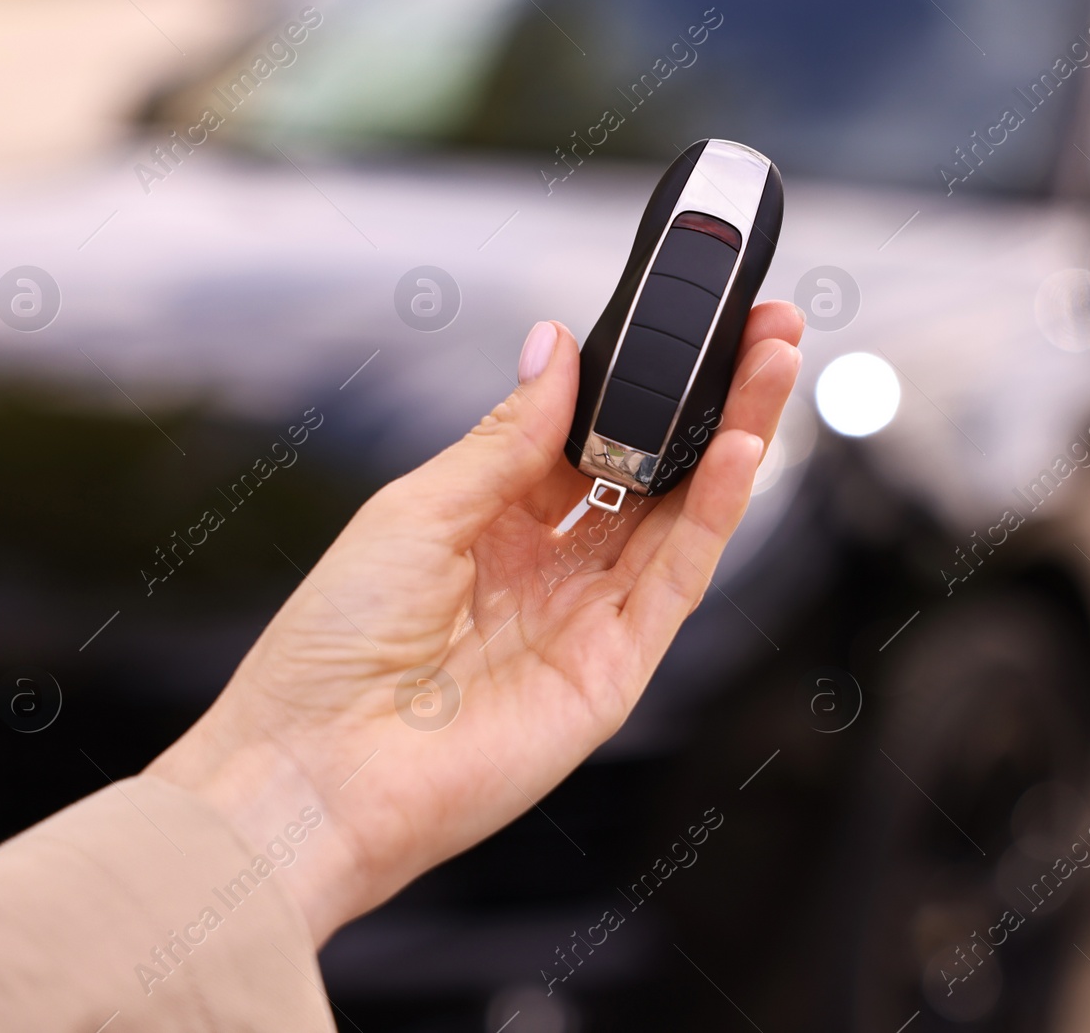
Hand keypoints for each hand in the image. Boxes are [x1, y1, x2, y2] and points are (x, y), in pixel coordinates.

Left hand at [146, 301, 804, 943]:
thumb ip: (504, 437)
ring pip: (681, 515)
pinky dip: (715, 514)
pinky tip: (738, 449)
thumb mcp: (416, 510)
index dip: (638, 382)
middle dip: (708, 398)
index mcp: (492, 522)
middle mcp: (548, 568)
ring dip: (733, 439)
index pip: (589, 437)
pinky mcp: (615, 669)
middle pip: (650, 470)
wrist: (315, 769)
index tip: (679, 321)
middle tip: (762, 328)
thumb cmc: (331, 646)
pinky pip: (677, 580)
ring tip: (774, 363)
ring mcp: (586, 618)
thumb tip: (557, 349)